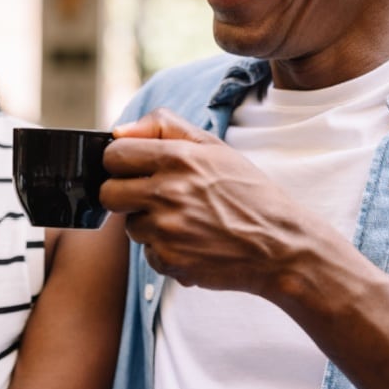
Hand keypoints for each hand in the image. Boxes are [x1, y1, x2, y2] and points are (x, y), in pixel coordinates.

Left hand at [99, 108, 322, 296]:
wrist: (280, 245)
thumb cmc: (248, 193)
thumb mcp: (214, 147)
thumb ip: (164, 127)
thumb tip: (119, 131)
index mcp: (179, 158)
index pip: (114, 155)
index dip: (120, 162)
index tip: (133, 169)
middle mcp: (169, 193)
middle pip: (109, 193)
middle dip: (124, 194)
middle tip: (151, 197)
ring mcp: (167, 230)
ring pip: (129, 226)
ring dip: (148, 224)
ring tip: (184, 221)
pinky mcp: (169, 260)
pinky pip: (147, 254)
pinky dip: (165, 250)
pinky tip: (193, 243)